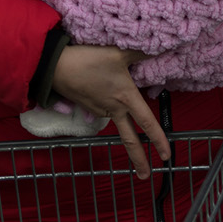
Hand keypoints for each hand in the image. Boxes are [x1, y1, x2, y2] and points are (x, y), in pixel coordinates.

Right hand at [50, 45, 169, 178]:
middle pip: (129, 139)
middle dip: (138, 159)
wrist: (55, 67)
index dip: (159, 139)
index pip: (147, 123)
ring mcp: (100, 110)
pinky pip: (105, 110)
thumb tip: (161, 45)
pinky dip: (110, 107)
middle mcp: (114, 109)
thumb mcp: (118, 52)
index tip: (166, 156)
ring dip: (123, 123)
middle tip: (145, 176)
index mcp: (125, 98)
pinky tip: (106, 91)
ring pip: (117, 121)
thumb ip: (141, 51)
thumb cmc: (88, 59)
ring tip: (124, 109)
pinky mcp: (89, 106)